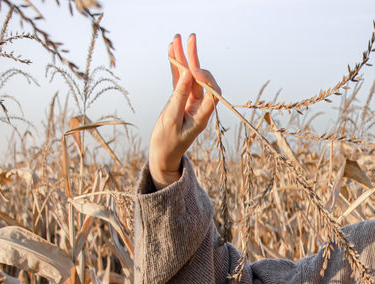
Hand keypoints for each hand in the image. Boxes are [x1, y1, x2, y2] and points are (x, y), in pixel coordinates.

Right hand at [149, 33, 220, 189]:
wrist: (163, 155)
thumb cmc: (168, 142)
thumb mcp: (171, 120)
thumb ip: (179, 97)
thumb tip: (187, 74)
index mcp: (202, 115)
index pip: (211, 92)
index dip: (205, 78)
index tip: (191, 70)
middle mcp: (199, 106)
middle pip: (200, 79)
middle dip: (195, 58)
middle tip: (190, 38)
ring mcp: (189, 101)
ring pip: (188, 76)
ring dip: (183, 58)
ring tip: (177, 38)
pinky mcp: (180, 99)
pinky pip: (179, 80)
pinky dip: (175, 66)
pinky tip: (172, 51)